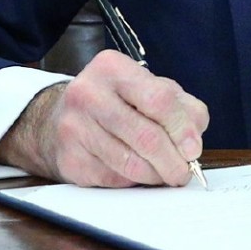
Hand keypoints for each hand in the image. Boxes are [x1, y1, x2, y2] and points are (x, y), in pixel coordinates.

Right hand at [0, 50, 208, 186]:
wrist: (56, 119)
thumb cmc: (115, 102)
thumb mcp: (148, 89)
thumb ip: (181, 106)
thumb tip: (194, 140)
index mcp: (112, 68)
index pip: (159, 99)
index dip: (182, 129)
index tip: (193, 149)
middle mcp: (88, 93)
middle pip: (146, 136)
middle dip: (173, 161)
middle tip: (183, 172)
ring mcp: (74, 128)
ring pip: (131, 164)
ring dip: (156, 176)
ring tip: (165, 174)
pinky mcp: (69, 159)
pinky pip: (114, 180)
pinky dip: (134, 182)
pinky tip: (137, 173)